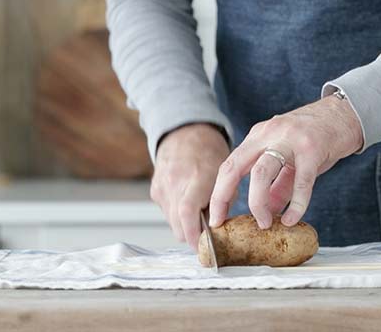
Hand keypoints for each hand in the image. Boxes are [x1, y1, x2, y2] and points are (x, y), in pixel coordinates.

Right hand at [150, 123, 229, 250]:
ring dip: (185, 225)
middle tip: (207, 239)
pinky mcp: (155, 189)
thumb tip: (220, 230)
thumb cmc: (210, 153)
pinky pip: (167, 212)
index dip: (195, 235)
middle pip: (178, 224)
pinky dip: (178, 214)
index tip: (205, 247)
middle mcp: (175, 181)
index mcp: (197, 176)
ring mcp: (162, 185)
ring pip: (172, 221)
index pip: (188, 212)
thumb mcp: (224, 174)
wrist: (185, 134)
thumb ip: (222, 201)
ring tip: (200, 214)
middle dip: (192, 236)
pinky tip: (188, 203)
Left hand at [209, 95, 362, 228]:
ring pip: (261, 173)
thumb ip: (277, 186)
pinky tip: (291, 220)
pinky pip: (301, 182)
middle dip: (222, 197)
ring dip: (257, 203)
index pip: (229, 166)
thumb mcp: (289, 159)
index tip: (215, 218)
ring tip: (263, 223)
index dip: (218, 193)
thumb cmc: (316, 138)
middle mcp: (269, 134)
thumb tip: (266, 214)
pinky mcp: (313, 149)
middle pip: (235, 167)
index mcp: (259, 136)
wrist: (346, 114)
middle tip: (222, 222)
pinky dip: (295, 205)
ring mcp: (290, 140)